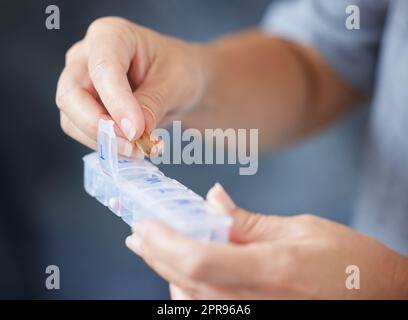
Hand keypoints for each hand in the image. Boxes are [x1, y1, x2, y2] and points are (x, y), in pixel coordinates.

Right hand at [56, 17, 206, 156]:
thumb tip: (132, 131)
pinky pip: (81, 132)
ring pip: (71, 118)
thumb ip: (153, 103)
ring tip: (138, 150)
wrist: (180, 82)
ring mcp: (81, 82)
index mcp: (111, 35)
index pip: (102, 68)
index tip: (136, 130)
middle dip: (99, 126)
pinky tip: (131, 150)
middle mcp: (86, 55)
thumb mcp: (176, 82)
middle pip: (71, 94)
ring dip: (103, 141)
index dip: (116, 102)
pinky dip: (105, 146)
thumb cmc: (179, 70)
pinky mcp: (83, 107)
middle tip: (133, 146)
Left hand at [126, 184, 407, 298]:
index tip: (146, 225)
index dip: (166, 243)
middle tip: (139, 234)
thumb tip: (212, 200)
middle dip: (156, 256)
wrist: (379, 295)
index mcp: (273, 270)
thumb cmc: (348, 260)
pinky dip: (188, 291)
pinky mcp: (257, 318)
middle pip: (189, 283)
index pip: (201, 261)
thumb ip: (248, 221)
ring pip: (194, 301)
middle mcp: (259, 301)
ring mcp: (257, 316)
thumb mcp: (300, 229)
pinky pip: (210, 310)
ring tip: (153, 247)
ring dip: (167, 272)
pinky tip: (181, 273)